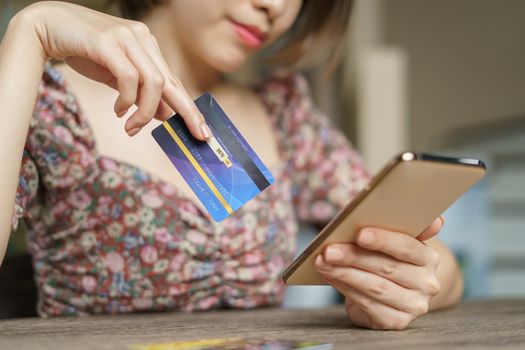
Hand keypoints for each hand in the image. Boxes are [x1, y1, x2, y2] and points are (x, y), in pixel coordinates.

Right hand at [18, 1, 209, 137]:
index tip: (201, 130)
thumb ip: (140, 94)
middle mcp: (142, 38)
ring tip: (132, 127)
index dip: (189, 107)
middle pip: (172, 82)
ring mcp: (127, 38)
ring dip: (146, 112)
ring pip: (153, 82)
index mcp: (148, 46)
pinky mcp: (108, 42)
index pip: (174, 81)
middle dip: (187, 111)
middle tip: (196, 135)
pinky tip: (118, 111)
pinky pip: (129, 77)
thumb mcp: (117, 78)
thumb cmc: (84, 52)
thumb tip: (164, 115)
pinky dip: (127, 99)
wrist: (48, 27)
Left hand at [315, 217, 443, 329]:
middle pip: (386, 267)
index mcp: (428, 257)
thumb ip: (399, 225)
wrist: (390, 290)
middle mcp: (427, 283)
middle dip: (353, 257)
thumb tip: (434, 221)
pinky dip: (345, 288)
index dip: (383, 240)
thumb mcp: (391, 239)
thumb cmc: (385, 256)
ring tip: (322, 262)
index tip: (359, 233)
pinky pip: (368, 304)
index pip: (407, 247)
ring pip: (375, 287)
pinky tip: (330, 276)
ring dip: (344, 273)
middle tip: (328, 250)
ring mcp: (414, 305)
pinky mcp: (397, 322)